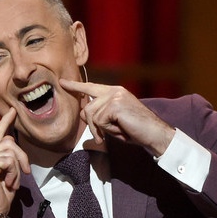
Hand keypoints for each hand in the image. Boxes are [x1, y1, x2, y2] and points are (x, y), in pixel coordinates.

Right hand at [0, 108, 29, 217]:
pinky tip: (8, 183)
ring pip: (11, 150)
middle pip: (10, 141)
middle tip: (24, 174)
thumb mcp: (10, 175)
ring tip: (12, 182)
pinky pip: (9, 160)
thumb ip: (11, 159)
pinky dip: (14, 173)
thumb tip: (14, 145)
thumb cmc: (1, 199)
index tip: (12, 111)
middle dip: (22, 157)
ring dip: (18, 168)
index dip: (5, 122)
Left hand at [61, 80, 175, 155]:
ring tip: (114, 132)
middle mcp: (114, 91)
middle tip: (103, 135)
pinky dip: (106, 130)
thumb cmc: (134, 129)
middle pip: (87, 108)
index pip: (91, 87)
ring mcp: (115, 96)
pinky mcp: (115, 105)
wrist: (153, 133)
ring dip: (100, 129)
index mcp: (115, 91)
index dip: (76, 86)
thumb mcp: (113, 120)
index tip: (63, 82)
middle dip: (92, 125)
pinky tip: (119, 129)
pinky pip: (98, 120)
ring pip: (91, 115)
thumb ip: (99, 113)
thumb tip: (82, 112)